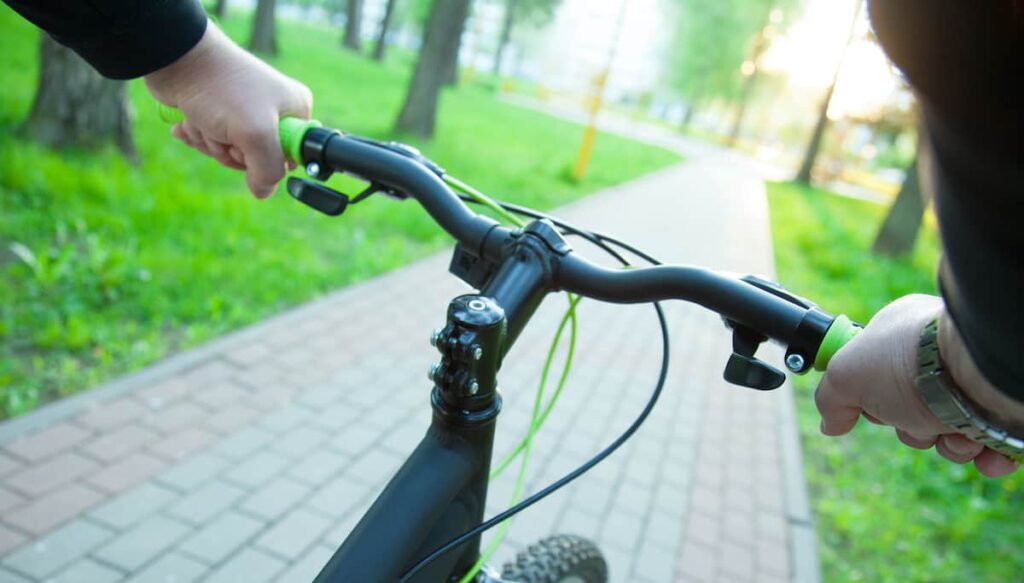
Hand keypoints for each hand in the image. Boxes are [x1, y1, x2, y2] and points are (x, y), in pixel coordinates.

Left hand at [144, 21, 311, 198]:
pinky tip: (188, 120)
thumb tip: (263, 191)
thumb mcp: (256, 133)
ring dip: (210, 141)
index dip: (267, 159)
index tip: (251, 142)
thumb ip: (268, 170)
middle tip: (223, 131)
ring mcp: (243, 110)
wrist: (177, 58)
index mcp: (293, 110)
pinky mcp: (217, 111)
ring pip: (229, 151)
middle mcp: (272, 110)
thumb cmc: (221, 89)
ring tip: (203, 120)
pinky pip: (210, 139)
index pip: (291, 156)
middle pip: (256, 158)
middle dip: (231, 151)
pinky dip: (196, 134)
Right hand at [815, 294, 1019, 476]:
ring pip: (951, 436)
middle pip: (913, 415)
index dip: (873, 401)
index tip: (876, 406)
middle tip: (915, 420)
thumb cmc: (910, 364)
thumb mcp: (846, 375)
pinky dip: (987, 456)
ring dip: (950, 445)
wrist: (977, 372)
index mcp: (902, 339)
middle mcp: (939, 360)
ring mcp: (972, 386)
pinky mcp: (1003, 412)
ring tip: (956, 433)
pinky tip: (983, 449)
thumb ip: (830, 398)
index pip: (878, 378)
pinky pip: (994, 448)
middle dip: (913, 430)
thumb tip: (830, 423)